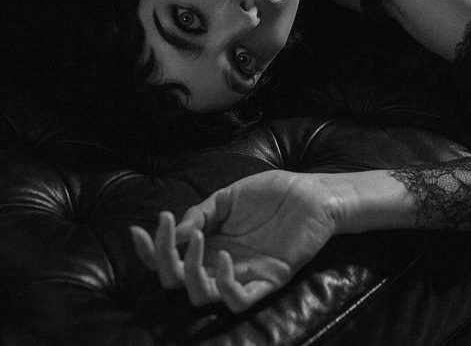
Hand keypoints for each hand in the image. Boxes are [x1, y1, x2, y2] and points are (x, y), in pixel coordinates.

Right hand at [130, 170, 338, 311]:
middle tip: (169, 229)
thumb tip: (175, 230)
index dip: (150, 251)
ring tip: (198, 238)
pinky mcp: (267, 281)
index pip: (171, 256)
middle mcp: (221, 262)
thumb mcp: (229, 196)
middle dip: (164, 259)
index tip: (136, 230)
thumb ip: (202, 212)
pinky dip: (224, 284)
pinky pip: (238, 299)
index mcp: (210, 241)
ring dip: (190, 270)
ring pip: (201, 296)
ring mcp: (243, 274)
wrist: (312, 194)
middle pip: (177, 280)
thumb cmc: (273, 193)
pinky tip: (223, 257)